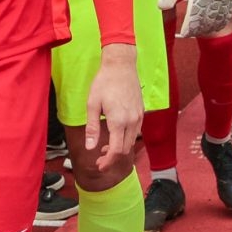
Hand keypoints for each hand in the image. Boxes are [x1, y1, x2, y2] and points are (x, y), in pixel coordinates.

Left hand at [82, 43, 143, 157]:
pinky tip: (116, 134)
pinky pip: (136, 131)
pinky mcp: (141, 111)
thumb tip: (90, 147)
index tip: (100, 166)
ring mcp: (139, 116)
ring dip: (120, 148)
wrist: (121, 65)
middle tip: (100, 158)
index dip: (108, 162)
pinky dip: (126, 138)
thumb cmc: (104, 82)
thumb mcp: (92, 104)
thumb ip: (92, 128)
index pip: (117, 150)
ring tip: (106, 147)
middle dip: (113, 157)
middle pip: (125, 149)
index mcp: (118, 121)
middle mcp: (132, 121)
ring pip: (132, 141)